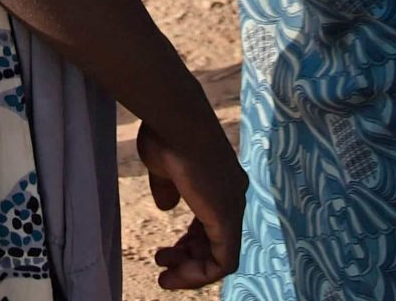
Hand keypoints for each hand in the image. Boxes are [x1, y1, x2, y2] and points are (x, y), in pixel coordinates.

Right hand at [137, 118, 245, 287]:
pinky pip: (224, 261)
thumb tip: (166, 207)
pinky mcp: (228, 218)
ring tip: (165, 276)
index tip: (165, 252)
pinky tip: (176, 275)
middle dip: (188, 257)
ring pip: (221, 255)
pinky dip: (200, 273)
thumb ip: (167, 188)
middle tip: (162, 264)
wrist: (176, 119)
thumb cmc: (166, 135)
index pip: (211, 221)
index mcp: (220, 180)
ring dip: (192, 270)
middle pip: (217, 240)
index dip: (189, 241)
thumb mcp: (163, 166)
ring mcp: (233, 206)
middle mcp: (233, 195)